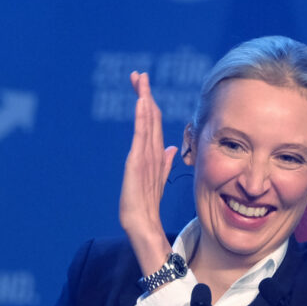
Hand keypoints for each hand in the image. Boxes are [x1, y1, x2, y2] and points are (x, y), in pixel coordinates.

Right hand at [119, 72, 177, 275]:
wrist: (142, 230)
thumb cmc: (148, 210)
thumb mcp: (161, 183)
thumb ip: (164, 164)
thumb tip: (172, 148)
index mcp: (149, 157)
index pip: (151, 125)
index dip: (149, 105)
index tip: (146, 85)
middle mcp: (141, 156)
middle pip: (144, 121)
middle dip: (142, 96)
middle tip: (139, 75)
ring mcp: (136, 162)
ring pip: (142, 127)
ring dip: (142, 104)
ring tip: (140, 84)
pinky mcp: (134, 169)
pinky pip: (140, 140)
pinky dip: (141, 122)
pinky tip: (142, 108)